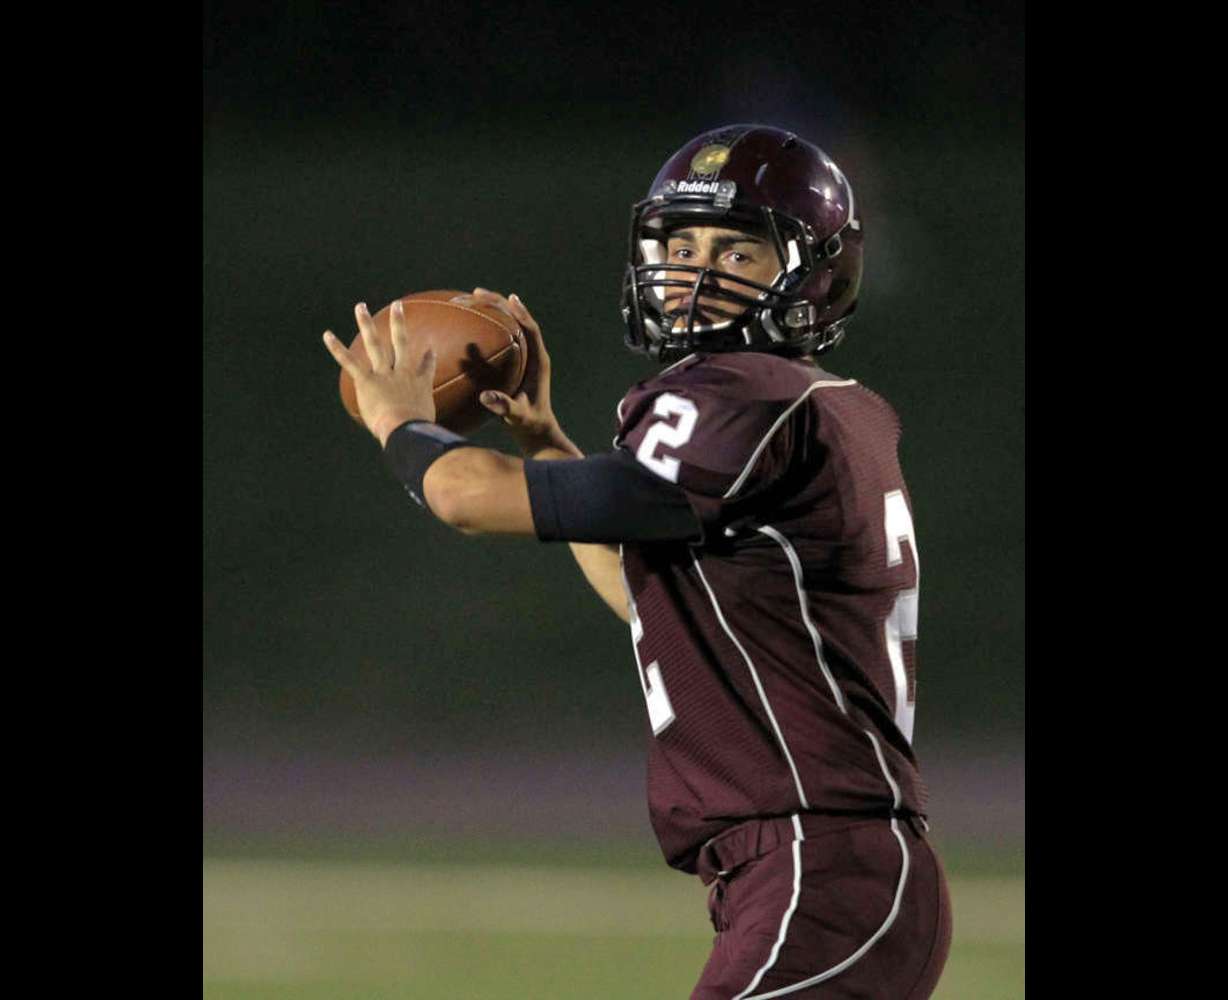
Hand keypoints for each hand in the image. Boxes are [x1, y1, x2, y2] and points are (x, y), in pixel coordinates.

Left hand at [324, 300, 436, 446]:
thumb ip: (425, 425)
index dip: (428, 358)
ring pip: (375, 344)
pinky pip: (350, 361)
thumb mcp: (428, 427)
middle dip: (398, 323)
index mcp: (419, 385)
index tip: (429, 349)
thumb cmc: (419, 432)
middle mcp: (403, 373)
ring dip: (366, 324)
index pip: (425, 368)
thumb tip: (427, 439)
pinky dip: (337, 348)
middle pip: (401, 342)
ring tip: (360, 307)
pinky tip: (327, 335)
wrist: (407, 429)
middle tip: (397, 306)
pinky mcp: (368, 381)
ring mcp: (385, 375)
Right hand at [450, 288, 579, 457]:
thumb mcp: (517, 416)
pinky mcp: (517, 361)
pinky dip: (488, 325)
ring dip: (494, 308)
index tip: (509, 299)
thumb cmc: (528, 423)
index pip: (531, 330)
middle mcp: (534, 354)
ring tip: (474, 296)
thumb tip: (486, 397)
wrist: (536, 430)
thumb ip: (504, 406)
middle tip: (476, 292)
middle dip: (499, 303)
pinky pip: (502, 337)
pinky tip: (470, 321)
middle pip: (519, 320)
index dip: (521, 314)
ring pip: (511, 324)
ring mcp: (526, 356)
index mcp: (539, 361)